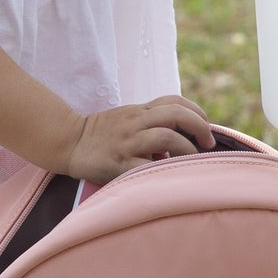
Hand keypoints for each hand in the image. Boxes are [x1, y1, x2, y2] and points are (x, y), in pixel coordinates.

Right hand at [65, 95, 214, 181]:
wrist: (69, 142)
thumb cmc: (102, 134)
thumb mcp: (128, 118)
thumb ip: (151, 122)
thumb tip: (184, 136)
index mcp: (139, 111)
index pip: (174, 101)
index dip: (197, 111)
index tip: (206, 127)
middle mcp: (135, 122)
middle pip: (176, 114)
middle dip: (199, 126)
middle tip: (208, 143)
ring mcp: (127, 142)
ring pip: (166, 137)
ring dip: (186, 148)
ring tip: (192, 160)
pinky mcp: (119, 162)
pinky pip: (146, 165)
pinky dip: (163, 170)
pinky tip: (169, 176)